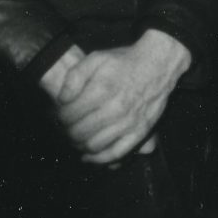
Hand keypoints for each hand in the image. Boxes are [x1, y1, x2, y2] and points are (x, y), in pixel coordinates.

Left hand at [48, 30, 189, 163]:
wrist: (158, 65)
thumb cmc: (124, 62)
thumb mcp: (95, 58)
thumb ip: (74, 77)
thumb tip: (63, 100)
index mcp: (101, 90)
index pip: (69, 114)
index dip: (59, 117)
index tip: (59, 115)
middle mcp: (115, 108)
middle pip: (79, 132)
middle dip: (67, 132)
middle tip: (65, 128)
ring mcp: (128, 123)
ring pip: (94, 145)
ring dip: (79, 146)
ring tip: (76, 139)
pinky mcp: (140, 132)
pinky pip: (116, 153)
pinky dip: (100, 159)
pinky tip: (89, 157)